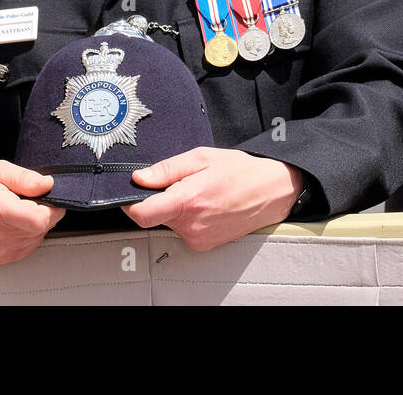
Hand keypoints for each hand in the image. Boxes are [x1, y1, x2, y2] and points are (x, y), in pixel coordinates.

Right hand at [0, 161, 65, 264]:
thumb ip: (24, 178)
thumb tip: (48, 184)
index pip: (40, 220)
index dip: (52, 207)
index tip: (48, 197)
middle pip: (42, 229)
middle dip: (44, 213)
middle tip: (28, 199)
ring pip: (37, 239)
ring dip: (36, 224)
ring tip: (17, 209)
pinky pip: (28, 247)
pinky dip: (28, 234)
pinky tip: (15, 222)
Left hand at [122, 148, 303, 251]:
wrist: (272, 191)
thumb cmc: (241, 171)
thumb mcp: (202, 157)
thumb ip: (167, 169)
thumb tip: (139, 178)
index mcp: (188, 200)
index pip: (142, 214)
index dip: (130, 203)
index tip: (132, 193)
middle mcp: (191, 225)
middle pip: (155, 216)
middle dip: (162, 199)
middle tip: (183, 183)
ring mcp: (198, 238)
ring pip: (169, 223)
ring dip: (176, 209)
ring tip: (201, 193)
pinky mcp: (204, 245)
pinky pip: (183, 230)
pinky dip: (188, 218)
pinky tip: (207, 205)